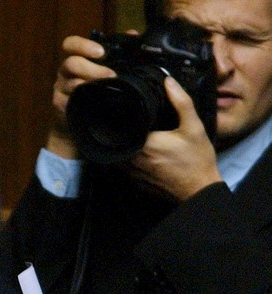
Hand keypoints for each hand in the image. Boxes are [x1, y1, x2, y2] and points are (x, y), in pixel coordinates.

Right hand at [47, 35, 115, 158]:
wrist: (82, 122)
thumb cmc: (96, 90)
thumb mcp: (107, 69)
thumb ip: (119, 52)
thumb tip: (133, 34)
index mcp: (76, 59)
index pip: (70, 44)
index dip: (82, 45)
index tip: (100, 51)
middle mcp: (65, 72)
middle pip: (71, 63)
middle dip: (92, 68)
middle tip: (111, 75)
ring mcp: (60, 88)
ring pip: (72, 83)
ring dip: (90, 86)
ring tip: (107, 91)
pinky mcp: (59, 105)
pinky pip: (68, 101)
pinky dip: (82, 102)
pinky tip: (94, 104)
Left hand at [128, 77, 222, 199]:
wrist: (198, 190)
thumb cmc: (197, 159)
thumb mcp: (193, 127)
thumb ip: (181, 102)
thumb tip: (168, 81)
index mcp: (144, 143)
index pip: (121, 126)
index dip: (121, 115)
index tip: (123, 107)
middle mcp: (132, 159)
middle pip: (115, 139)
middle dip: (118, 128)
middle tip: (124, 118)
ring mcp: (131, 172)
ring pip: (116, 152)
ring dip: (120, 143)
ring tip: (127, 131)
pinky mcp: (133, 181)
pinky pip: (122, 165)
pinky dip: (125, 156)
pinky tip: (134, 148)